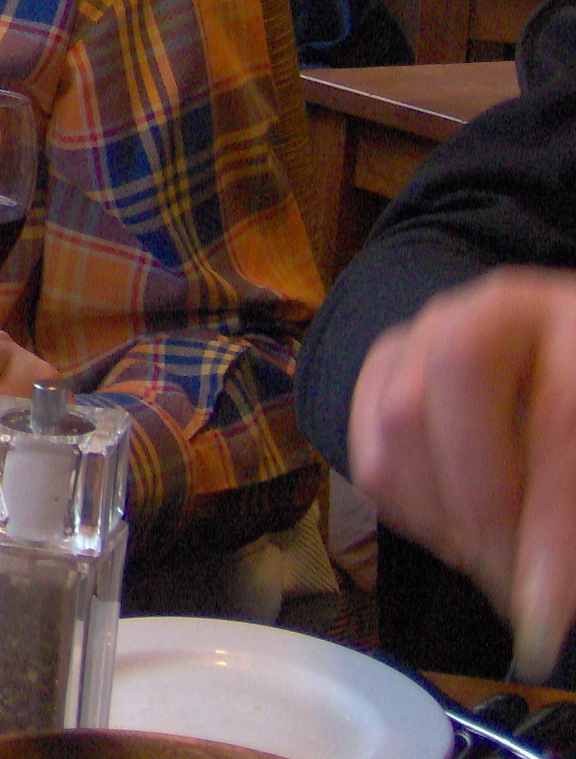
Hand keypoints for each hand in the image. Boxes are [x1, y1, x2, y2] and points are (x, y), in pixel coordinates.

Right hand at [348, 267, 575, 680]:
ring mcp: (425, 331)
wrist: (557, 384)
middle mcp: (493, 308)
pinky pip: (368, 450)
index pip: (557, 413)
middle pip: (455, 378)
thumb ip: (567, 515)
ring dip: (440, 516)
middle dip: (478, 498)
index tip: (547, 608)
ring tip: (491, 560)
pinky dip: (407, 511)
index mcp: (574, 322)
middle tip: (508, 577)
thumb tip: (539, 614)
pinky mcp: (380, 368)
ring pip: (397, 418)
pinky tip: (457, 533)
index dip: (548, 518)